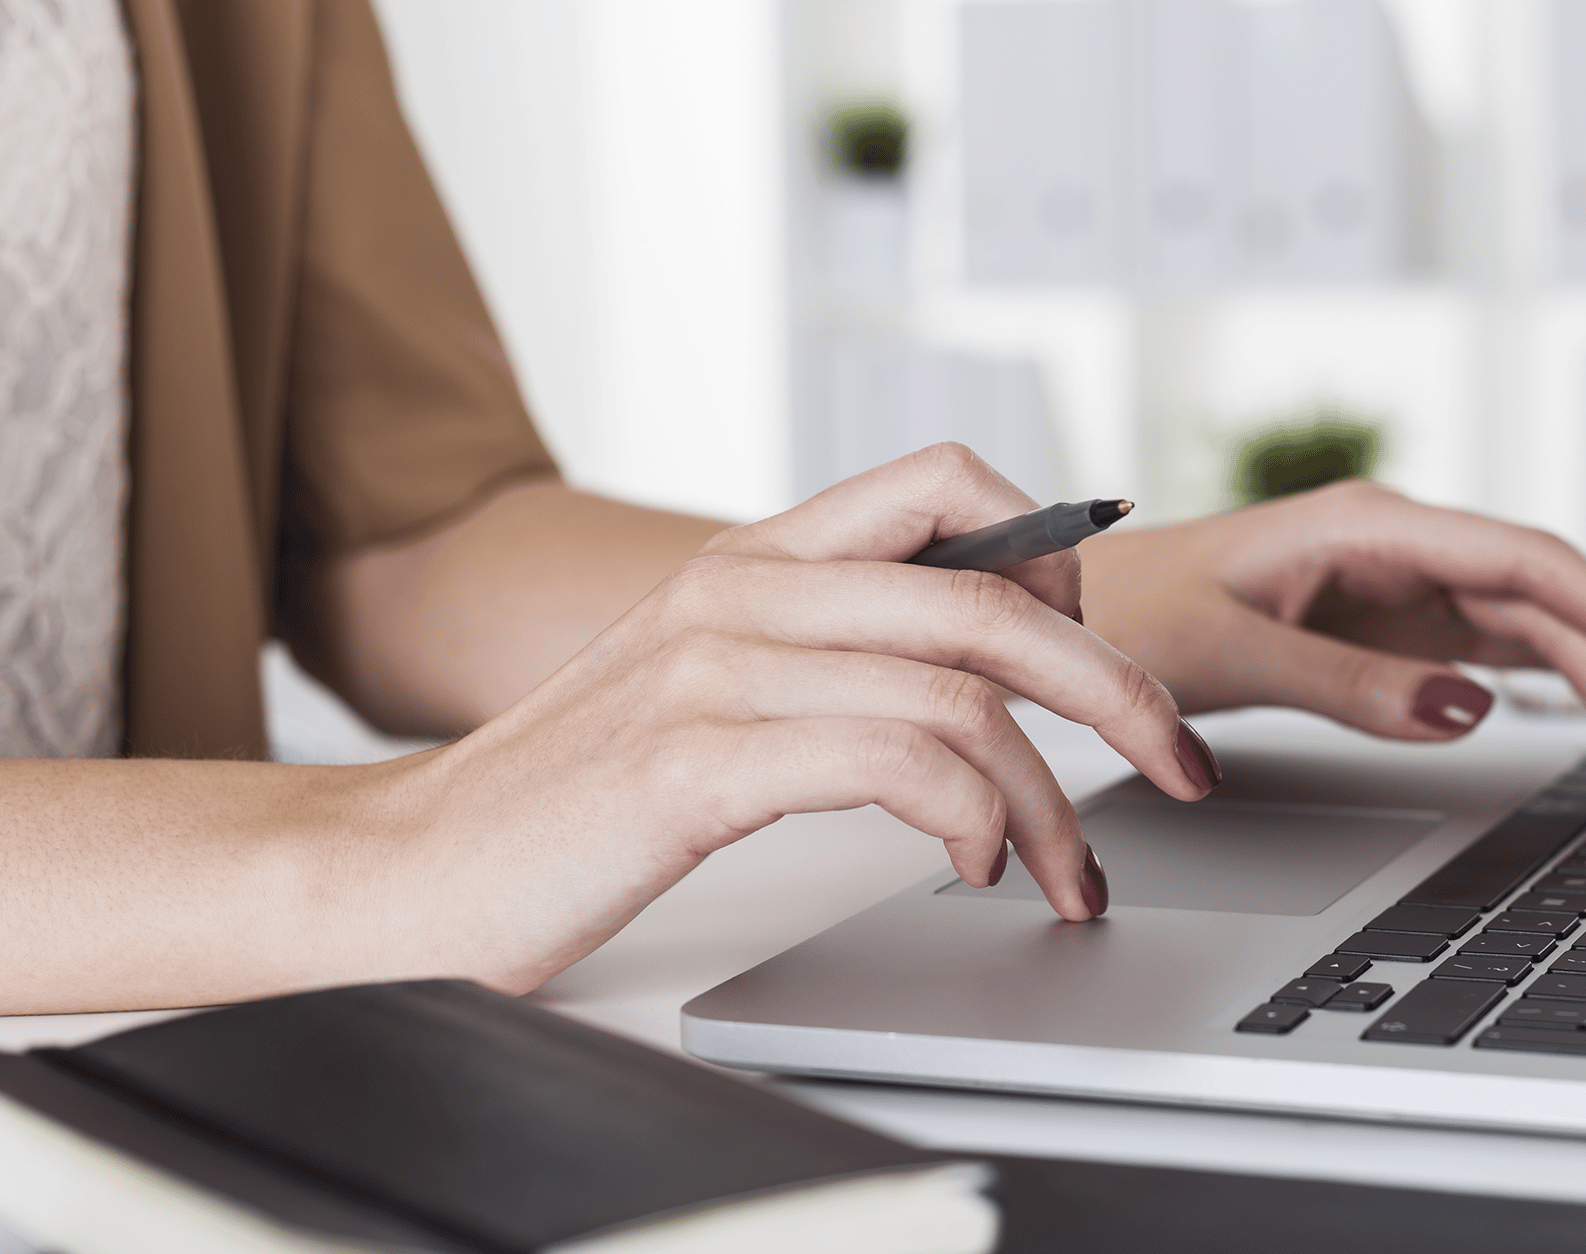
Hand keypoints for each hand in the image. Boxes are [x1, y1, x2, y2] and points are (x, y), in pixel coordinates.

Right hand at [373, 445, 1217, 991]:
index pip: (945, 484)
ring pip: (963, 692)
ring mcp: (716, 669)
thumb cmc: (571, 795)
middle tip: (1179, 760)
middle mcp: (744, 590)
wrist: (405, 867)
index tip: (1098, 646)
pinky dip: (971, 817)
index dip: (1054, 548)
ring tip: (1069, 870)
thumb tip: (972, 671)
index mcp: (755, 560)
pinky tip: (975, 863)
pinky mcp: (693, 763)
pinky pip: (892, 761)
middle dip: (1116, 686)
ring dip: (1053, 797)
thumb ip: (825, 654)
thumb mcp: (710, 688)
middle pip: (993, 598)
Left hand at [1079, 480, 1585, 797]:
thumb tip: (1470, 707)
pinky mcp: (1407, 628)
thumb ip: (1349, 684)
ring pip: (1548, 633)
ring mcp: (1414, 588)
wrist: (1085, 606)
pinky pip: (1514, 652)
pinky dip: (1580, 681)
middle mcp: (1409, 548)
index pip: (1527, 565)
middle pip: (1556, 609)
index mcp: (1373, 528)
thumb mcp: (1234, 653)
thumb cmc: (1141, 610)